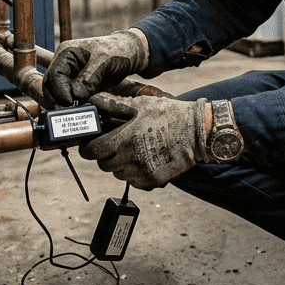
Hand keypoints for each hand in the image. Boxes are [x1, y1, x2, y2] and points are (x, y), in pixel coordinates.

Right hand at [45, 29, 148, 107]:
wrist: (129, 54)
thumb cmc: (116, 50)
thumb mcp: (104, 61)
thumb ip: (89, 78)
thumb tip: (76, 96)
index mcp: (67, 54)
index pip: (55, 74)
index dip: (59, 89)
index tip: (70, 102)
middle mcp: (66, 67)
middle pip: (52, 87)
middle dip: (59, 100)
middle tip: (70, 111)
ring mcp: (71, 78)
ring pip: (61, 96)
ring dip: (68, 106)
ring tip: (80, 114)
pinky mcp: (80, 88)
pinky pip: (75, 100)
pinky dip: (80, 107)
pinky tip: (88, 113)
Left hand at [79, 94, 208, 188]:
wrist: (196, 131)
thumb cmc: (168, 114)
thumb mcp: (140, 105)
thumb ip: (114, 106)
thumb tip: (93, 103)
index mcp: (123, 138)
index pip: (91, 151)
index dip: (88, 148)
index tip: (92, 144)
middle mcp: (130, 157)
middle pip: (103, 164)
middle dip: (105, 156)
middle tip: (114, 146)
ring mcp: (141, 171)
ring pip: (117, 174)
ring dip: (120, 165)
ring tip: (133, 151)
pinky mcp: (151, 181)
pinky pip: (132, 181)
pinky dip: (134, 173)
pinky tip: (144, 159)